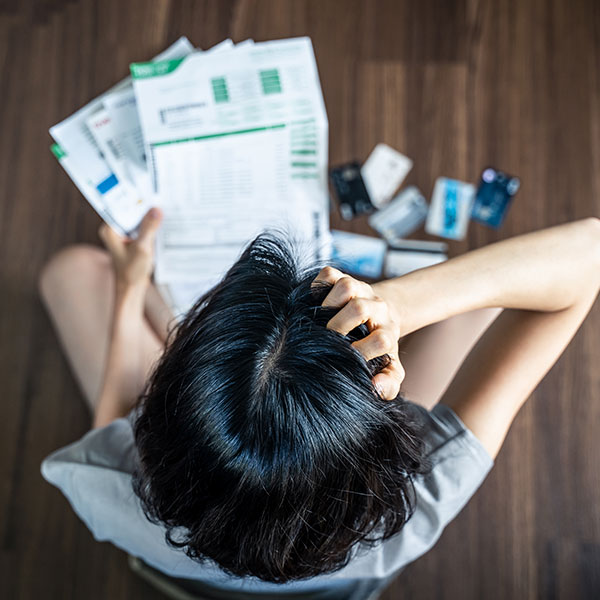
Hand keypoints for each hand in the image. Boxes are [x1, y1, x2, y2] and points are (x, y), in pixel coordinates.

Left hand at [98, 207, 162, 288]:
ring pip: (138, 220)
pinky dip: (151, 227)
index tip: (150, 195)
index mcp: (110, 230)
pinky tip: (161, 225)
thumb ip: (148, 228)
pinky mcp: (132, 241)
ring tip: (162, 211)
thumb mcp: (142, 248)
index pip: (123, 207)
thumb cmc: (131, 272)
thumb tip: (156, 210)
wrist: (131, 288)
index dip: (136, 200)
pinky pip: (142, 228)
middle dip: (145, 208)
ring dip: (149, 218)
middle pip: (131, 212)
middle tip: (160, 201)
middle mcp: (115, 230)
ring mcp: (123, 236)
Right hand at [312, 266, 404, 399]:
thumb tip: (374, 386)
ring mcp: (359, 290)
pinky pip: (328, 274)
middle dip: (338, 326)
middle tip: (328, 339)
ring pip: (346, 286)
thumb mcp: (389, 368)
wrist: (381, 316)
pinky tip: (315, 304)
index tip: (349, 360)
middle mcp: (375, 307)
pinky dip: (318, 286)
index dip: (363, 351)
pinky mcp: (342, 277)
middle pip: (359, 308)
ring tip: (321, 320)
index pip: (382, 338)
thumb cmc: (379, 348)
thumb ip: (388, 383)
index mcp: (387, 330)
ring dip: (329, 304)